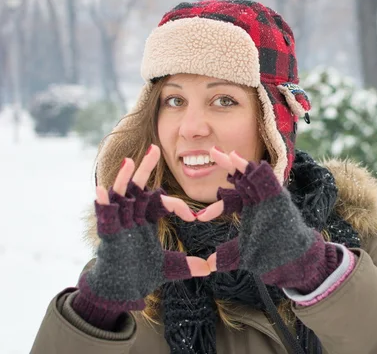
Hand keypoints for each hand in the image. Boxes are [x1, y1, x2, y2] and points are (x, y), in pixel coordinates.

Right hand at [78, 145, 210, 312]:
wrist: (123, 292)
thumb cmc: (143, 275)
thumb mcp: (172, 267)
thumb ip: (190, 264)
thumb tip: (210, 268)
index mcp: (146, 219)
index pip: (161, 202)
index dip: (176, 206)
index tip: (194, 218)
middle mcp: (131, 216)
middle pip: (137, 187)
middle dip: (145, 168)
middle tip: (155, 148)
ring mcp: (118, 224)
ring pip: (120, 195)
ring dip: (124, 179)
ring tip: (129, 161)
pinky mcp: (107, 235)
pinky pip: (104, 215)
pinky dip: (102, 202)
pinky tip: (101, 189)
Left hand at [200, 149, 324, 291]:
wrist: (294, 261)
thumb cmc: (272, 254)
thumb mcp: (244, 253)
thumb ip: (227, 255)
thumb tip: (208, 264)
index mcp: (252, 207)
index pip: (232, 198)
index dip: (217, 205)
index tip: (200, 217)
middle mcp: (260, 199)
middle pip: (242, 178)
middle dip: (227, 165)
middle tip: (212, 152)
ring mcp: (270, 198)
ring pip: (254, 176)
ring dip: (242, 164)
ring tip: (230, 155)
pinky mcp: (280, 199)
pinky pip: (270, 181)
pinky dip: (260, 172)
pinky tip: (251, 165)